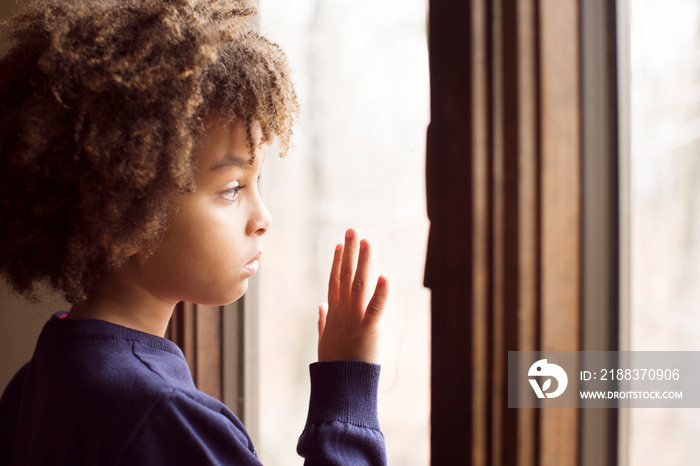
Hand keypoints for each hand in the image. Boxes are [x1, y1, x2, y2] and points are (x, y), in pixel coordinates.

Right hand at [317, 228, 388, 363]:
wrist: (340, 385)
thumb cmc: (334, 365)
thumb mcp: (324, 340)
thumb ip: (322, 321)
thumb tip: (320, 306)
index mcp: (333, 313)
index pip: (334, 280)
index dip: (336, 261)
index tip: (339, 244)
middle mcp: (342, 311)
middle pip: (345, 275)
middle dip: (349, 252)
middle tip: (352, 230)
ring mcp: (354, 318)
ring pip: (359, 284)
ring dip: (363, 262)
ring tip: (366, 241)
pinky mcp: (368, 329)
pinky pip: (375, 308)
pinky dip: (381, 293)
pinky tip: (385, 277)